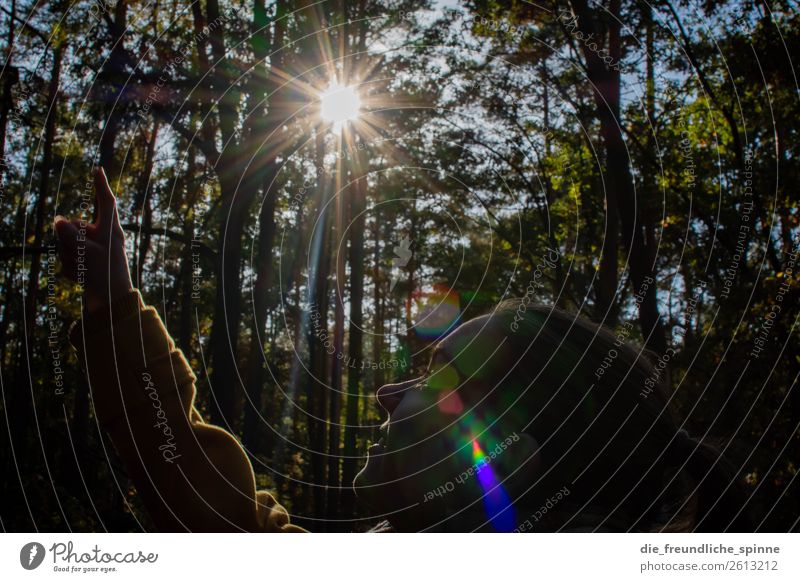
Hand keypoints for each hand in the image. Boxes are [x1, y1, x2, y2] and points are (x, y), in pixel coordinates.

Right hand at [54, 168, 132, 312]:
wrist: (111, 304)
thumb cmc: (106, 276)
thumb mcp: (88, 252)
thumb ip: (71, 234)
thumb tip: (58, 220)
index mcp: (110, 230)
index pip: (106, 202)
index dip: (101, 186)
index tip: (97, 170)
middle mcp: (102, 237)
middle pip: (74, 226)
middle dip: (70, 240)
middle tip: (82, 257)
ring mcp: (92, 250)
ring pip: (67, 244)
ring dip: (70, 257)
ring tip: (84, 270)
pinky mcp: (85, 263)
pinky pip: (68, 260)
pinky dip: (71, 270)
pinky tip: (81, 279)